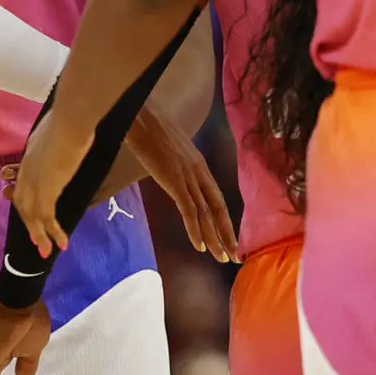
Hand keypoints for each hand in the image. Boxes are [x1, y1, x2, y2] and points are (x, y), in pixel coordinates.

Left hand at [13, 111, 92, 259]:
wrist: (70, 121)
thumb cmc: (70, 120)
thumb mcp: (60, 131)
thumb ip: (60, 140)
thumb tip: (72, 138)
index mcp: (29, 156)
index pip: (23, 184)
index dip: (25, 199)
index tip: (30, 213)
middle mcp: (27, 171)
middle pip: (22, 203)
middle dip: (29, 223)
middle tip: (36, 240)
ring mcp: (34, 182)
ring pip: (31, 215)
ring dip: (39, 235)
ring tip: (46, 251)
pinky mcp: (46, 190)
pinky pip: (46, 217)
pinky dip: (52, 232)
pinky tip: (61, 242)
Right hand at [126, 111, 238, 261]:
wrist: (141, 118)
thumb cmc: (150, 132)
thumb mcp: (170, 152)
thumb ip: (176, 166)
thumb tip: (174, 176)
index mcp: (200, 166)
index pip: (217, 199)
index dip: (225, 220)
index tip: (230, 239)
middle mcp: (199, 172)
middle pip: (218, 208)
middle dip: (227, 234)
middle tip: (234, 256)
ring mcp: (188, 177)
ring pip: (206, 213)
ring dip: (214, 238)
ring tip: (221, 257)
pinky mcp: (175, 181)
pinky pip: (189, 210)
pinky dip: (195, 230)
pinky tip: (200, 245)